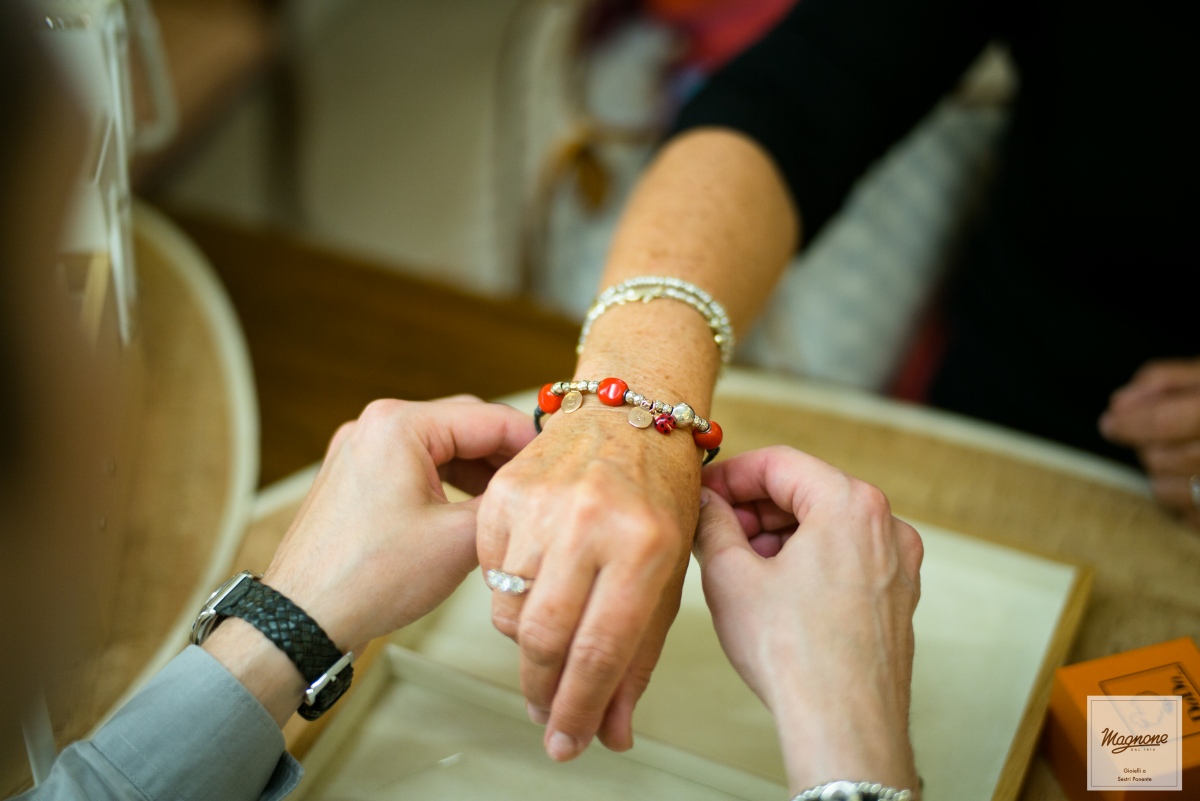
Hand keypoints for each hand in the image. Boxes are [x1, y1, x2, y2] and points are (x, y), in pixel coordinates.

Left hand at [262, 396, 536, 652]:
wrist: (302, 620)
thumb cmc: (368, 578)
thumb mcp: (458, 540)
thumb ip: (508, 504)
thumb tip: (540, 486)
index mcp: (398, 425)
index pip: (489, 417)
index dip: (533, 442)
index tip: (563, 464)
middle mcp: (374, 426)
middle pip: (464, 426)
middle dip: (506, 457)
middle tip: (543, 486)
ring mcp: (360, 450)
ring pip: (441, 448)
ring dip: (479, 471)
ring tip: (513, 504)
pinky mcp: (355, 478)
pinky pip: (416, 467)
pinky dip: (449, 484)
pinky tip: (473, 511)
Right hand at [476, 403, 698, 761]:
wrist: (630, 412)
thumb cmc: (659, 494)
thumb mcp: (668, 576)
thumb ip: (637, 658)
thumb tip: (610, 732)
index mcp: (644, 545)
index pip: (599, 651)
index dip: (578, 710)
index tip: (567, 743)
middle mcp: (592, 520)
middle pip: (544, 638)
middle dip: (541, 690)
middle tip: (545, 712)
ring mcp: (543, 501)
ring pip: (509, 610)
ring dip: (525, 641)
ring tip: (551, 632)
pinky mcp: (505, 490)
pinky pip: (489, 571)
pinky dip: (507, 593)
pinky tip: (535, 582)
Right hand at [694, 446, 921, 793]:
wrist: (842, 725)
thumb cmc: (795, 655)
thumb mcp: (731, 576)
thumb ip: (714, 524)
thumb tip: (709, 505)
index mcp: (850, 504)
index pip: (780, 463)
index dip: (732, 475)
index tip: (706, 494)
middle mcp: (886, 526)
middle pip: (807, 492)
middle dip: (755, 508)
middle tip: (714, 531)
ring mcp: (897, 565)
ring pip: (827, 527)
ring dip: (779, 536)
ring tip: (737, 566)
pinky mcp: (896, 599)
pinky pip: (846, 559)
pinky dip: (808, 562)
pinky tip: (772, 591)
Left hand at [1100, 357, 1199, 527]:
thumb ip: (1170, 382)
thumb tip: (1120, 403)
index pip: (1166, 422)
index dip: (1130, 423)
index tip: (1111, 423)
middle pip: (1165, 458)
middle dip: (1147, 448)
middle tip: (1153, 438)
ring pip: (1171, 492)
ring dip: (1161, 476)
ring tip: (1179, 457)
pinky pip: (1191, 519)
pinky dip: (1184, 503)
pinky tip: (1197, 483)